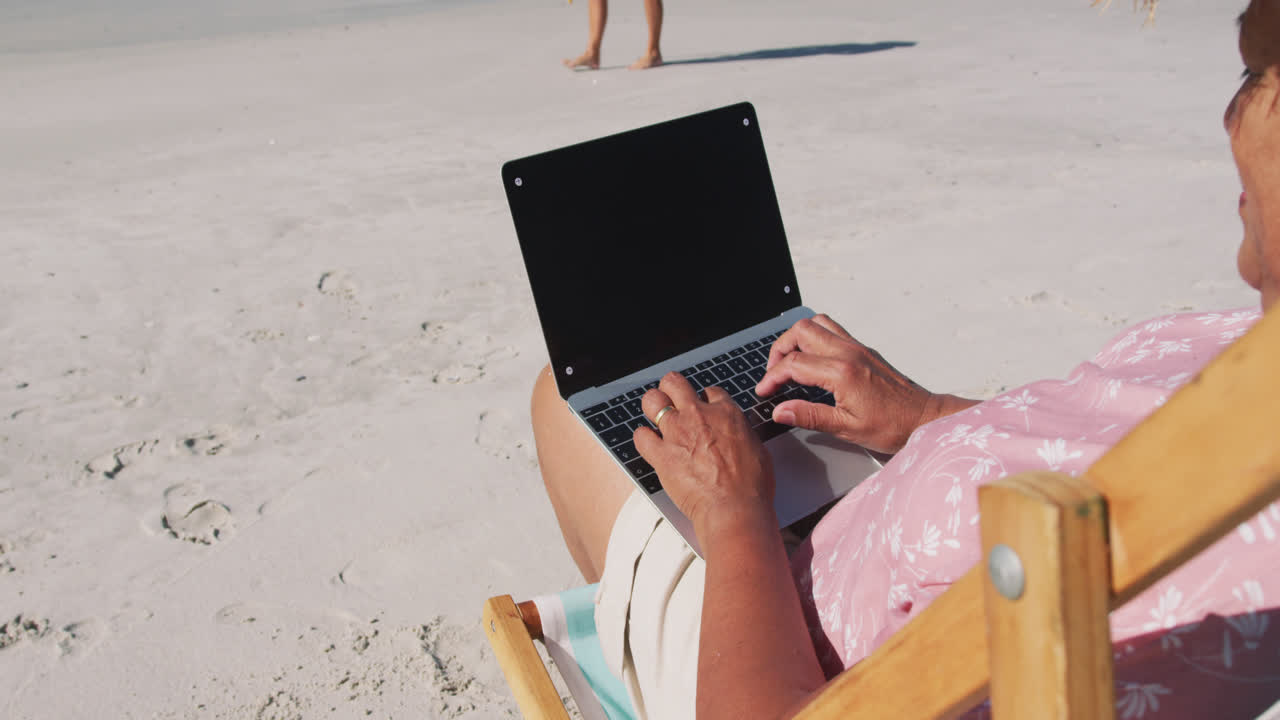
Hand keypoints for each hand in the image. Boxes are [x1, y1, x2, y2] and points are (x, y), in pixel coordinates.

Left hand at [633, 371, 775, 533]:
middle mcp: (699, 417)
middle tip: (671, 399)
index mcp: (726, 413)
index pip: (709, 391)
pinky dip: (643, 439)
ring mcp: (677, 434)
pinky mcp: (661, 455)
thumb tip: (737, 436)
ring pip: (652, 401)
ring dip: (653, 406)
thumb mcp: (757, 449)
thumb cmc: (750, 487)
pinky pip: (640, 437)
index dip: (704, 399)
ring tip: (654, 415)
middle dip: (671, 388)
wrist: (735, 509)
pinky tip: (649, 444)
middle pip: (674, 383)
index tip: (702, 407)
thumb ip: (741, 435)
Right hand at [755, 314, 941, 453]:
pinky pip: (833, 330)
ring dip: (797, 338)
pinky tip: (812, 360)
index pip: (794, 364)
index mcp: (843, 372)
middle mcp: (850, 353)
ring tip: (789, 361)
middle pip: (801, 331)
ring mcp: (858, 348)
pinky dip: (814, 338)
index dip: (772, 376)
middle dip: (779, 349)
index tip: (765, 391)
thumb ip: (809, 416)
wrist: (924, 418)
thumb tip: (781, 410)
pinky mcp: (864, 350)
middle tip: (774, 372)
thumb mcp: (847, 427)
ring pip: (817, 324)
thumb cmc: (894, 425)